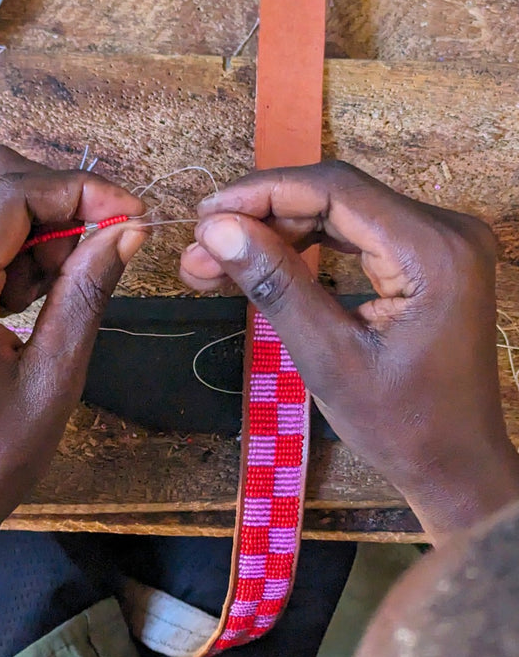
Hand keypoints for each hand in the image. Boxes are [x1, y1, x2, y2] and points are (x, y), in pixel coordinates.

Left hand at [0, 144, 145, 563]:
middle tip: (100, 244)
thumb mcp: (55, 380)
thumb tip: (127, 231)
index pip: (12, 193)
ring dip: (36, 223)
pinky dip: (12, 247)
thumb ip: (87, 293)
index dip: (80, 190)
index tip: (130, 215)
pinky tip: (32, 299)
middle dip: (58, 196)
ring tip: (62, 288)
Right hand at [180, 160, 518, 539]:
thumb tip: (216, 231)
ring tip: (215, 261)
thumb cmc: (402, 425)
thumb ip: (276, 285)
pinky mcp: (429, 257)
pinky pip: (358, 234)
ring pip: (342, 212)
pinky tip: (261, 262)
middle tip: (200, 250)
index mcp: (433, 251)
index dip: (263, 194)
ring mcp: (440, 242)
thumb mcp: (329, 359)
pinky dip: (307, 246)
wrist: (455, 464)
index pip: (336, 191)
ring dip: (278, 232)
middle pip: (337, 197)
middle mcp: (445, 231)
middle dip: (263, 218)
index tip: (205, 216)